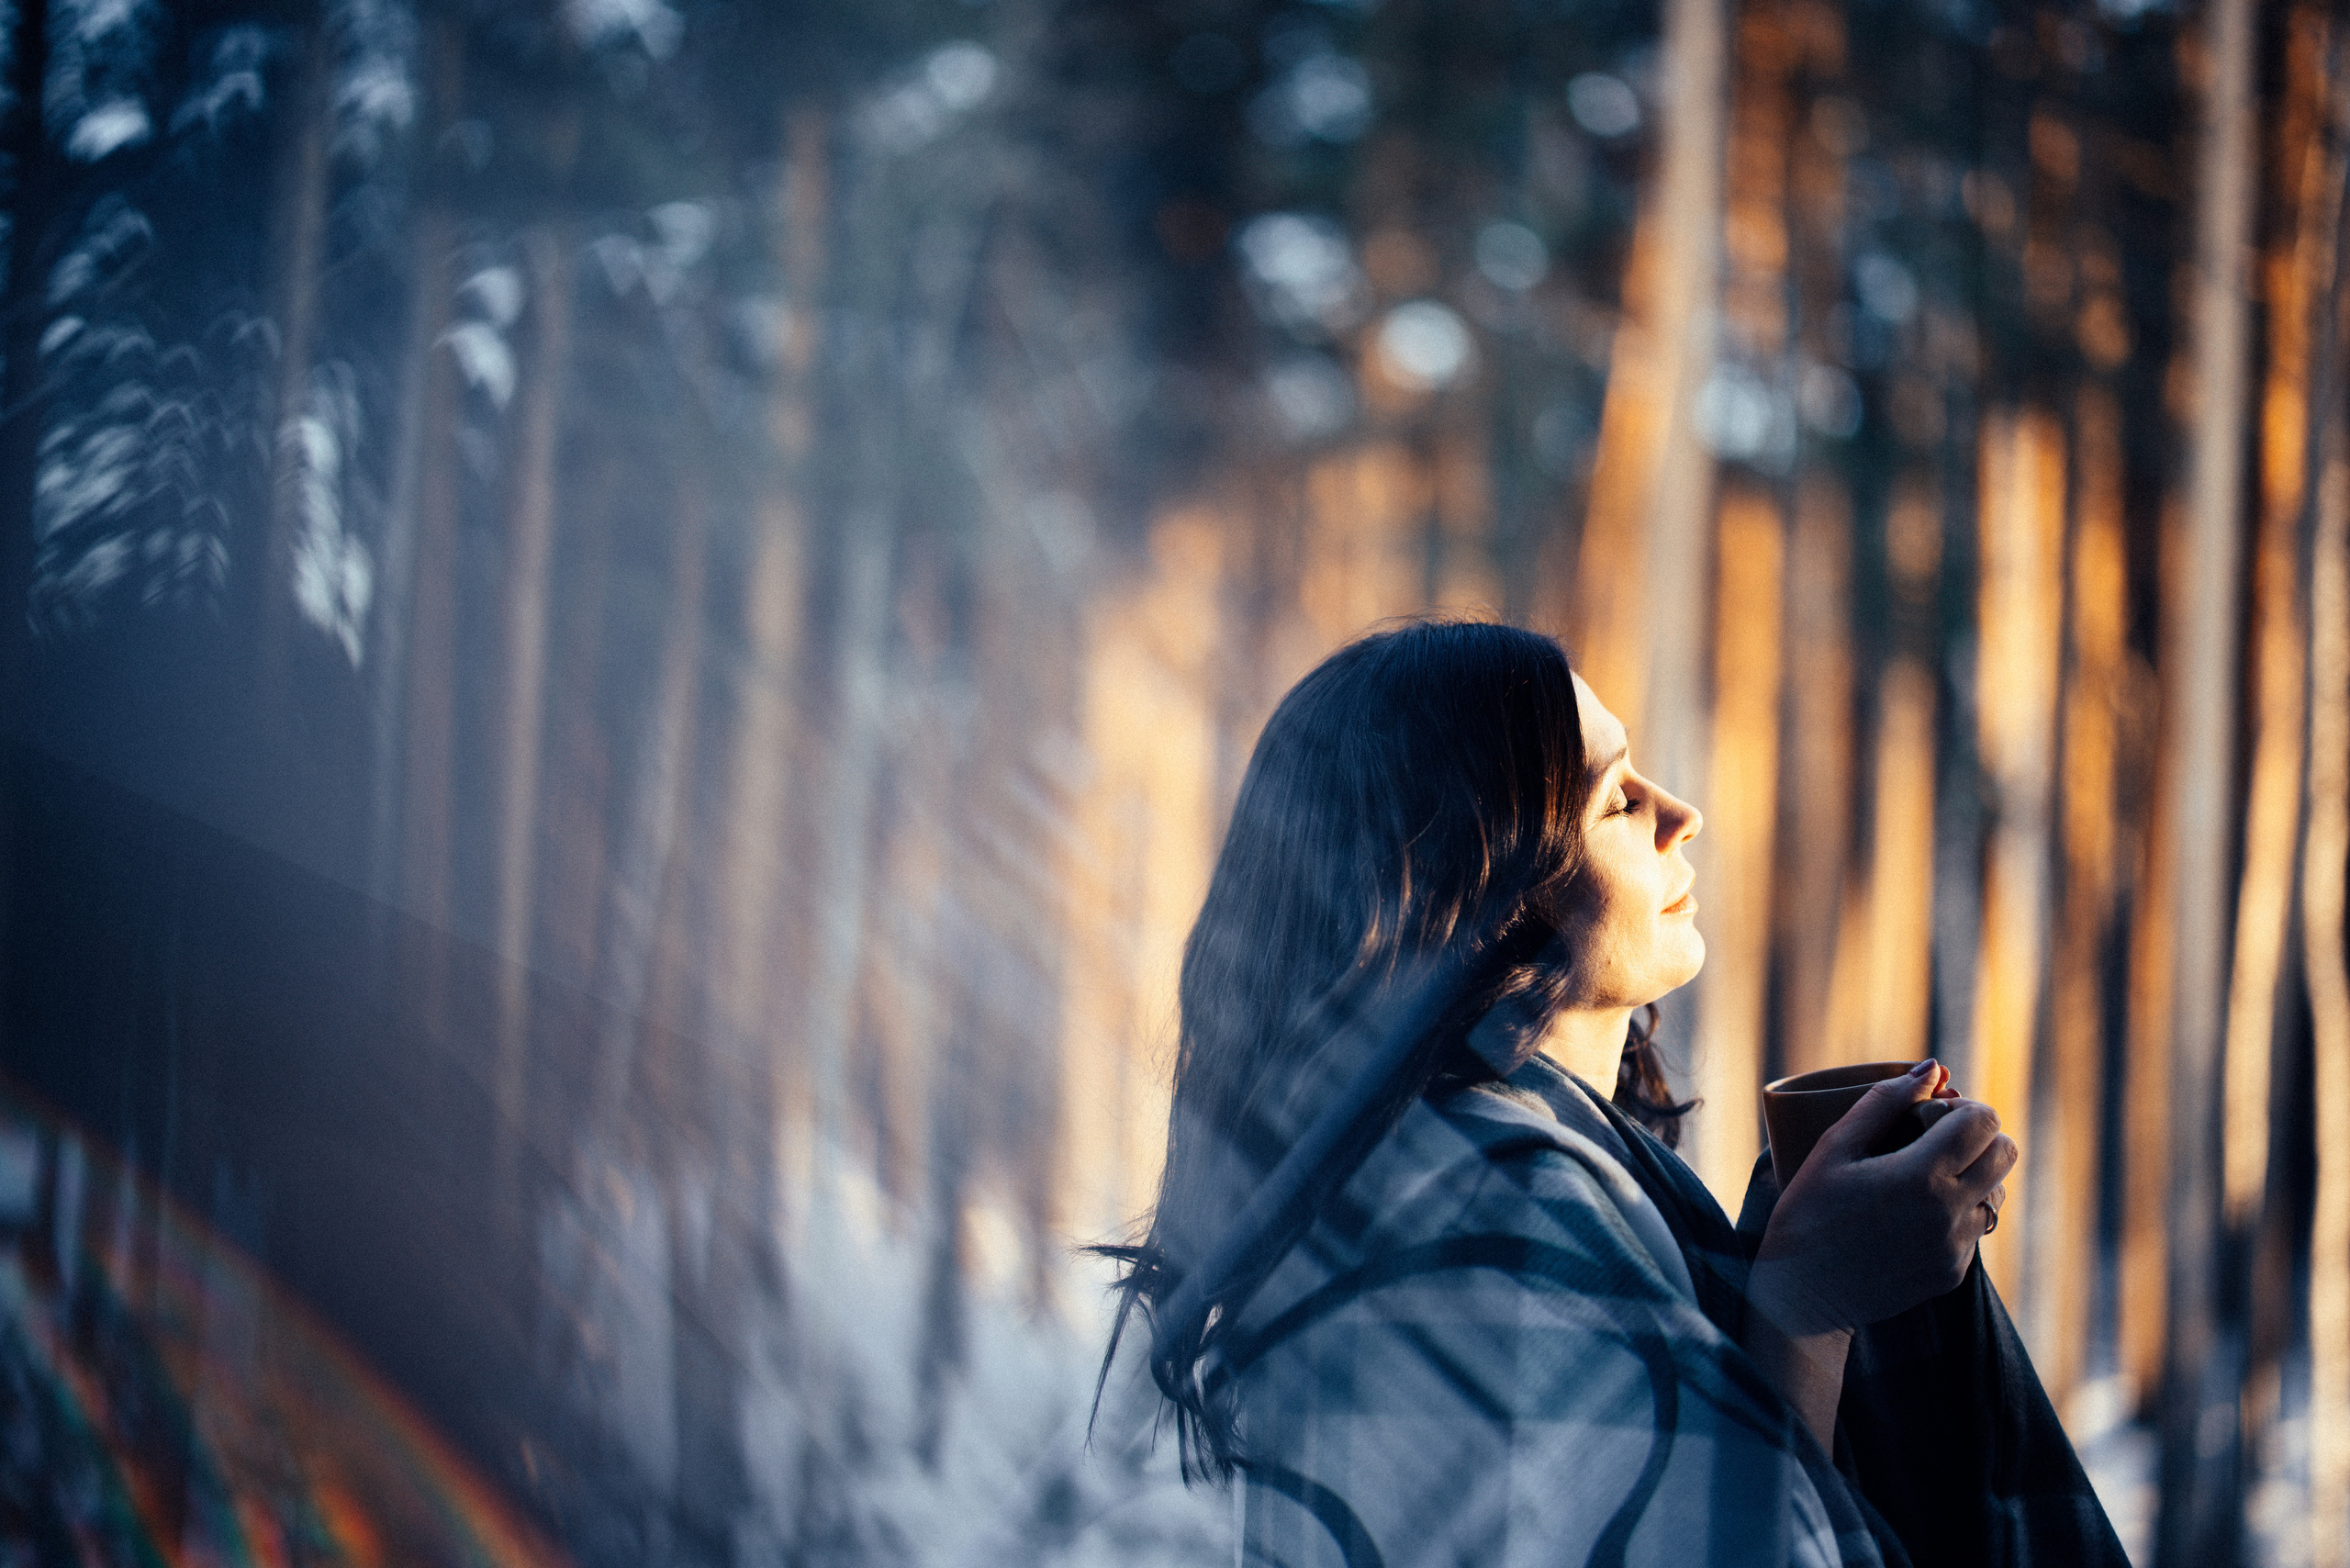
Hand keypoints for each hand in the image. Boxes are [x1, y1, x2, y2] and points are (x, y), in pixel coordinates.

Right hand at [1749, 1059, 2016, 1336]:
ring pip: (1997, 1193)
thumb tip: (1932, 1068)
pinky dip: (1955, 1213)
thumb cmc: (1807, 1212)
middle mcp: (1948, 1213)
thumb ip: (1886, 1102)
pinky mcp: (1952, 1272)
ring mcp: (1954, 1247)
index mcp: (1920, 1176)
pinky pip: (1974, 1229)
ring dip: (1973, 1176)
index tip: (1934, 1114)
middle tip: (1936, 1140)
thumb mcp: (1834, 1148)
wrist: (1801, 1294)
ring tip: (1925, 1179)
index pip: (1983, 1122)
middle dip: (1978, 1137)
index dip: (1964, 1108)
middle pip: (2005, 1153)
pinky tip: (1911, 1217)